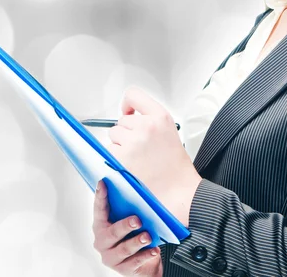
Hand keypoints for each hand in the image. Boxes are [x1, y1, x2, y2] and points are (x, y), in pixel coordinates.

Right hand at [92, 179, 162, 276]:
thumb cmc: (134, 235)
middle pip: (112, 233)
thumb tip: (139, 196)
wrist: (142, 263)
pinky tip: (154, 249)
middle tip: (137, 220)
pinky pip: (135, 262)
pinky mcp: (123, 269)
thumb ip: (129, 209)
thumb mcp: (130, 221)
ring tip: (147, 236)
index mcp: (101, 226)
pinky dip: (146, 255)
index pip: (99, 209)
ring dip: (137, 242)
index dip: (100, 196)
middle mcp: (102, 242)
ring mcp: (111, 257)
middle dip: (125, 226)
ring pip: (124, 249)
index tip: (103, 182)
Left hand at [109, 85, 202, 226]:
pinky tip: (131, 166)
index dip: (127, 104)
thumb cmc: (176, 168)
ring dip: (120, 145)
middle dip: (127, 133)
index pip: (133, 95)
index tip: (128, 112)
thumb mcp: (170, 132)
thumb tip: (129, 117)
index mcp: (160, 117)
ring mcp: (132, 141)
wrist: (178, 192)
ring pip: (114, 134)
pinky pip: (109, 150)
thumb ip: (150, 120)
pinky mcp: (120, 157)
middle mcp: (146, 126)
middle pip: (122, 120)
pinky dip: (115, 158)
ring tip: (137, 159)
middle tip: (141, 148)